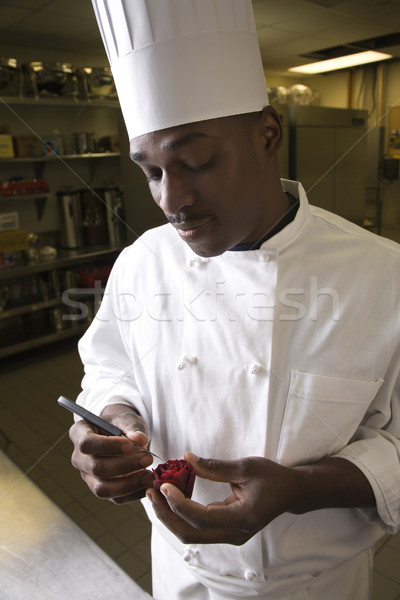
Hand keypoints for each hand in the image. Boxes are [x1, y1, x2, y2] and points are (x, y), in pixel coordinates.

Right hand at [69, 403, 154, 503]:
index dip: (107, 446)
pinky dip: (133, 494)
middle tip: (147, 458)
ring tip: (149, 475)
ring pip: (103, 488)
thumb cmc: (121, 425)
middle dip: (124, 465)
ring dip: (128, 484)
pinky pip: (115, 498)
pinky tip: (148, 484)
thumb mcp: (126, 418)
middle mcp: (79, 458)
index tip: (130, 445)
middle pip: (96, 468)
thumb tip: (141, 439)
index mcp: (80, 434)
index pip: (87, 444)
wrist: (123, 436)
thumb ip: (132, 427)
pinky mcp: (101, 490)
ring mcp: (88, 477)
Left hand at [146, 452, 296, 544]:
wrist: (291, 492)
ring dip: (170, 515)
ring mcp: (229, 535)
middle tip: (150, 490)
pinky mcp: (224, 530)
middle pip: (190, 533)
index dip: (178, 504)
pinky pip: (197, 527)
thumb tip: (186, 459)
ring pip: (191, 533)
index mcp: (242, 520)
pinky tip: (170, 495)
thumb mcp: (246, 467)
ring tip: (155, 492)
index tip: (164, 485)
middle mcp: (234, 534)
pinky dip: (180, 513)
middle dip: (166, 513)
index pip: (201, 519)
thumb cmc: (273, 477)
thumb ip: (215, 467)